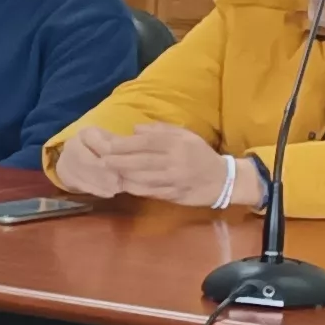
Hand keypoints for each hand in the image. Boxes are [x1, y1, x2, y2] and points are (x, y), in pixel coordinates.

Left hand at [62, 120, 229, 205]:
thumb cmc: (199, 154)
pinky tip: (125, 185)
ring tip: (109, 173)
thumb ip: (160, 130)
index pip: (146, 143)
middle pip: (141, 162)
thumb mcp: (185, 136)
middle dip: (118, 161)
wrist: (222, 180)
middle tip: (102, 160)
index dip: (125, 145)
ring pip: (143, 179)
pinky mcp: (174, 195)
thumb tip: (134, 129)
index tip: (108, 145)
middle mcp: (175, 162)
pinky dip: (135, 188)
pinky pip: (150, 192)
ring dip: (124, 176)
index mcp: (177, 144)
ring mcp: (175, 180)